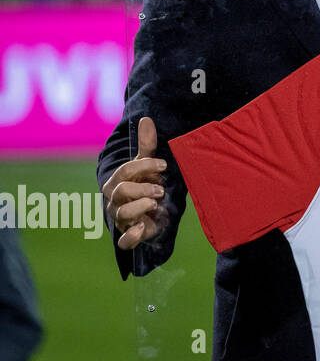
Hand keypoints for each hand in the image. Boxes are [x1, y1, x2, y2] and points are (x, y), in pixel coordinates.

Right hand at [102, 116, 169, 249]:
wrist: (149, 213)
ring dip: (141, 207)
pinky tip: (142, 229)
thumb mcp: (147, 166)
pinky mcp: (129, 235)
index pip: (126, 171)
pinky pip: (124, 241)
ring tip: (156, 204)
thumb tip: (146, 119)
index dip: (145, 167)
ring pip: (123, 213)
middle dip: (142, 188)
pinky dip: (131, 237)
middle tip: (161, 189)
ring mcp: (121, 218)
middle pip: (122, 192)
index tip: (164, 165)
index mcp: (118, 181)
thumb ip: (147, 145)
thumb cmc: (145, 185)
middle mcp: (115, 200)